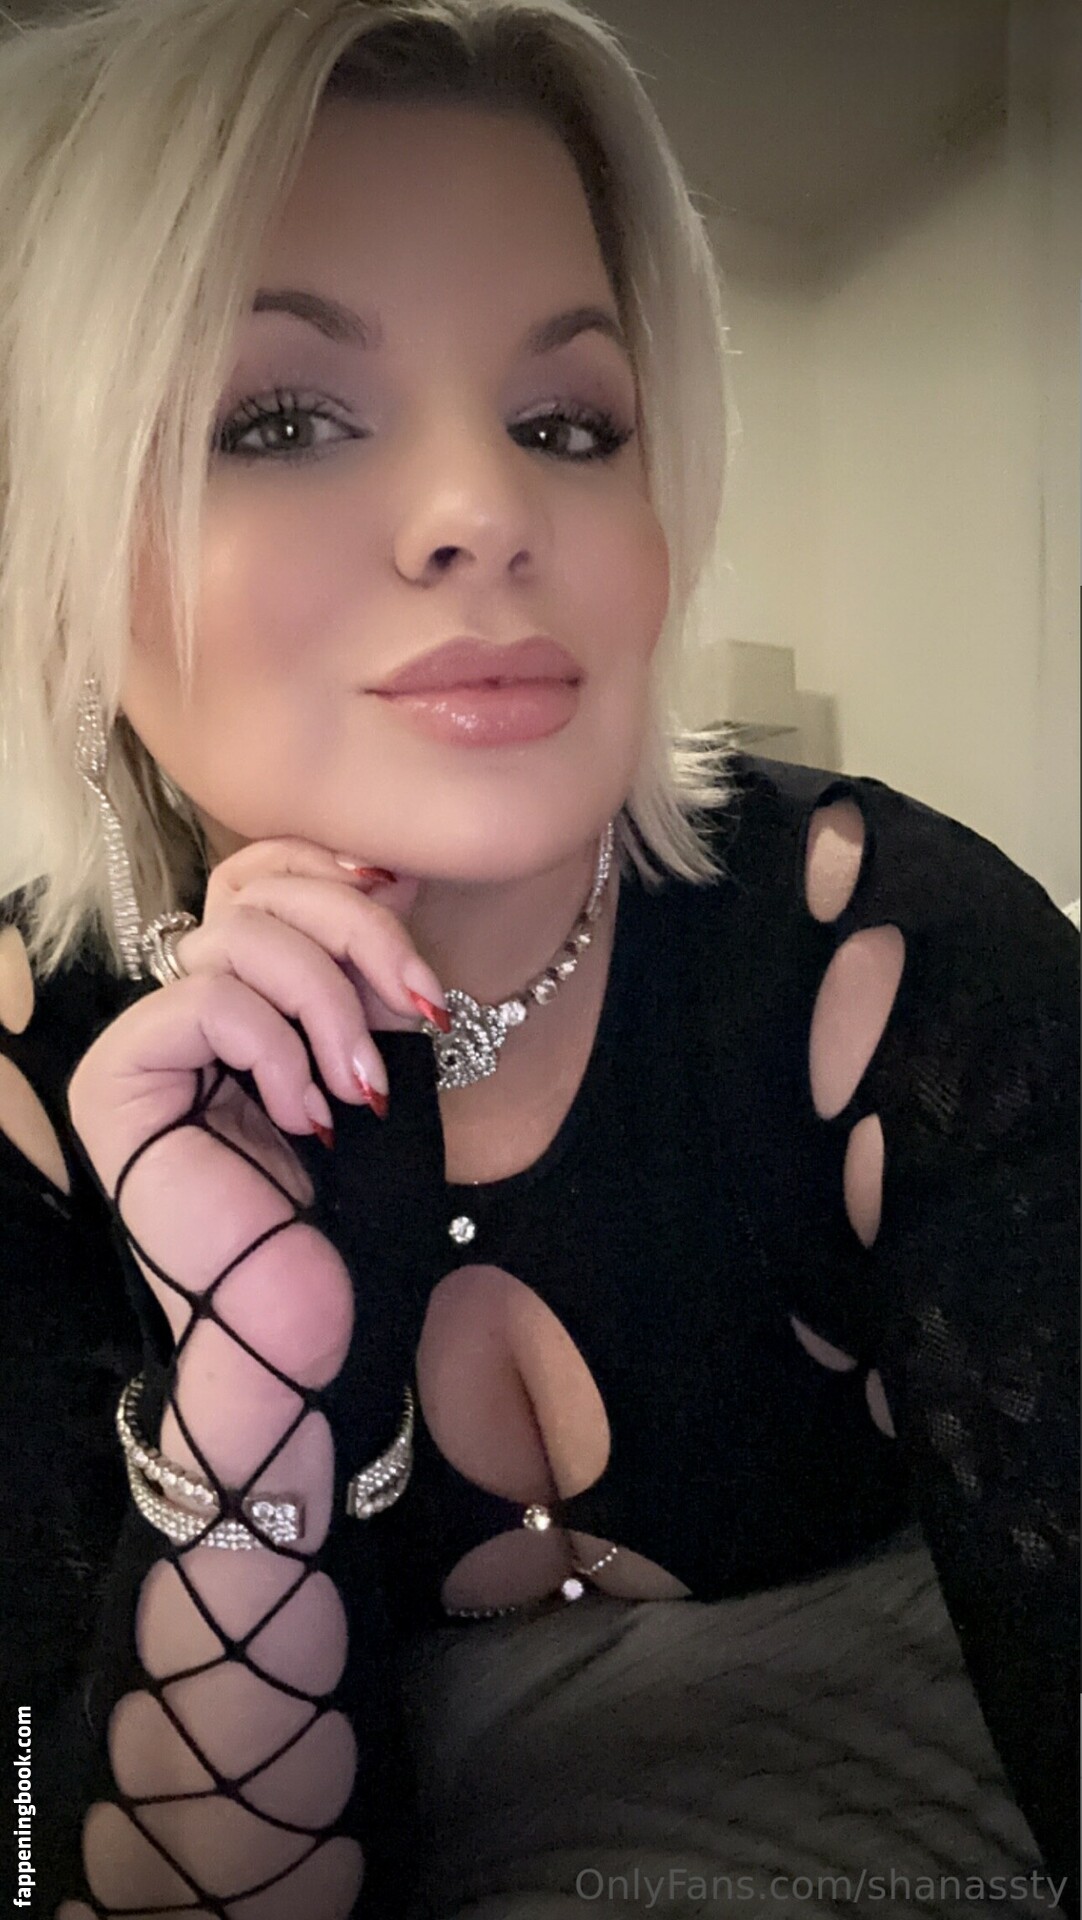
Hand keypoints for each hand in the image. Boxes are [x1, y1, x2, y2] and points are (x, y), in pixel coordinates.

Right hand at [67, 834, 448, 1494]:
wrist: (301, 1329)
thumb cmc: (339, 1216)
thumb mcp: (367, 1065)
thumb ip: (363, 979)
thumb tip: (400, 879)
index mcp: (233, 998)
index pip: (259, 879)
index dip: (333, 875)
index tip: (410, 908)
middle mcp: (176, 1011)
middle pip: (254, 893)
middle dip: (358, 933)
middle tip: (421, 1006)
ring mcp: (143, 1046)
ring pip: (237, 938)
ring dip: (329, 1004)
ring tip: (366, 1087)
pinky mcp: (120, 1082)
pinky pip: (208, 1001)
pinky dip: (279, 1051)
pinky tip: (310, 1120)